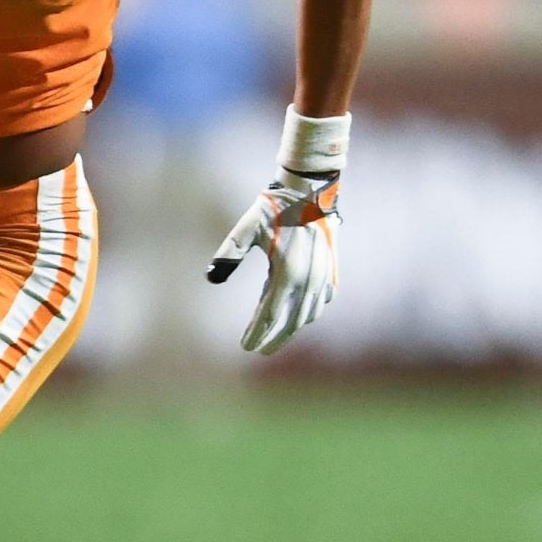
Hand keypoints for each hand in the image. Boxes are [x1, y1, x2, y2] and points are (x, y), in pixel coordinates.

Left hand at [206, 168, 339, 354]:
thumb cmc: (274, 210)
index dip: (256, 333)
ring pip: (309, 315)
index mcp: (287, 273)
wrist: (311, 192)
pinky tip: (298, 315)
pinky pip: (322, 302)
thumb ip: (229, 251)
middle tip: (258, 350)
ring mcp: (323, 278)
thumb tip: (211, 276)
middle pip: (291, 323)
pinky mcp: (331, 272)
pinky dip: (309, 313)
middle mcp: (309, 281)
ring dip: (292, 329)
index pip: (269, 315)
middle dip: (275, 339)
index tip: (245, 347)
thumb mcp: (247, 227)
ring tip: (275, 335)